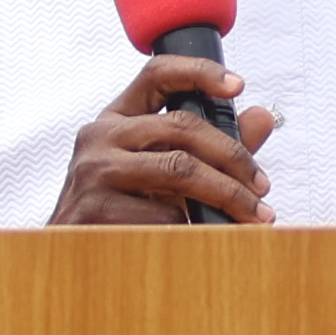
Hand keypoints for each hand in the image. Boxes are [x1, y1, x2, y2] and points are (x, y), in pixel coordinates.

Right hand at [51, 55, 277, 225]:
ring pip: (179, 169)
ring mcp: (95, 171)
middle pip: (181, 127)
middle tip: (262, 187)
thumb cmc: (125, 212)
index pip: (157, 74)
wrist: (72, 261)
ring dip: (227, 194)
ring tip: (254, 216)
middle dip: (232, 156)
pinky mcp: (97, 209)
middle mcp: (100, 136)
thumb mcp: (164, 173)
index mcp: (117, 119)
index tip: (237, 85)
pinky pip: (164, 213)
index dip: (199, 72)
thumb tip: (262, 118)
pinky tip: (210, 237)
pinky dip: (196, 226)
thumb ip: (213, 148)